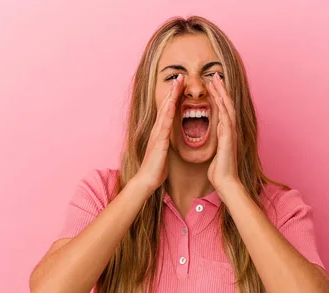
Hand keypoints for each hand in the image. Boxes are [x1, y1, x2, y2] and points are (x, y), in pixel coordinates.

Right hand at [134, 74, 183, 191]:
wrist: (147, 180)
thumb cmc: (157, 169)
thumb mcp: (165, 152)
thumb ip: (167, 143)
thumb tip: (171, 139)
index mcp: (161, 132)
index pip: (169, 110)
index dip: (174, 97)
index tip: (181, 85)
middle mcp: (158, 129)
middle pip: (166, 105)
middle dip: (173, 90)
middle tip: (180, 75)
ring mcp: (157, 134)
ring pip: (165, 110)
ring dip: (171, 95)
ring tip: (177, 82)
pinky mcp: (159, 141)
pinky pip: (165, 124)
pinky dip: (168, 112)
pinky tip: (172, 103)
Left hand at [206, 72, 240, 192]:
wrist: (226, 182)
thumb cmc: (220, 170)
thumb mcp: (216, 152)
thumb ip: (215, 142)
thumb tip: (212, 138)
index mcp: (225, 132)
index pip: (222, 109)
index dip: (218, 95)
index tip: (212, 84)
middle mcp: (230, 130)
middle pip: (226, 104)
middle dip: (221, 89)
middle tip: (215, 74)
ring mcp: (231, 133)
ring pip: (228, 108)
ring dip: (223, 93)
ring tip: (216, 80)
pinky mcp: (229, 138)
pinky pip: (227, 119)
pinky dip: (224, 107)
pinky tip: (220, 97)